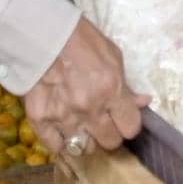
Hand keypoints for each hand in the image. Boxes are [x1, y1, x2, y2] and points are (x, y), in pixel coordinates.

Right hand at [24, 17, 149, 155]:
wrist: (44, 35)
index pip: (131, 128)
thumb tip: (142, 103)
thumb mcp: (114, 58)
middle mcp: (89, 109)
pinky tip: (64, 131)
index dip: (128, 123)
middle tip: (103, 120)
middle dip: (109, 132)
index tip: (122, 117)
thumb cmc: (84, 42)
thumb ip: (127, 86)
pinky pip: (56, 147)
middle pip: (110, 142)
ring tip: (82, 125)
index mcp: (111, 91)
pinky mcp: (40, 120)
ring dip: (86, 138)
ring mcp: (64, 117)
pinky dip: (61, 142)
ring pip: (84, 148)